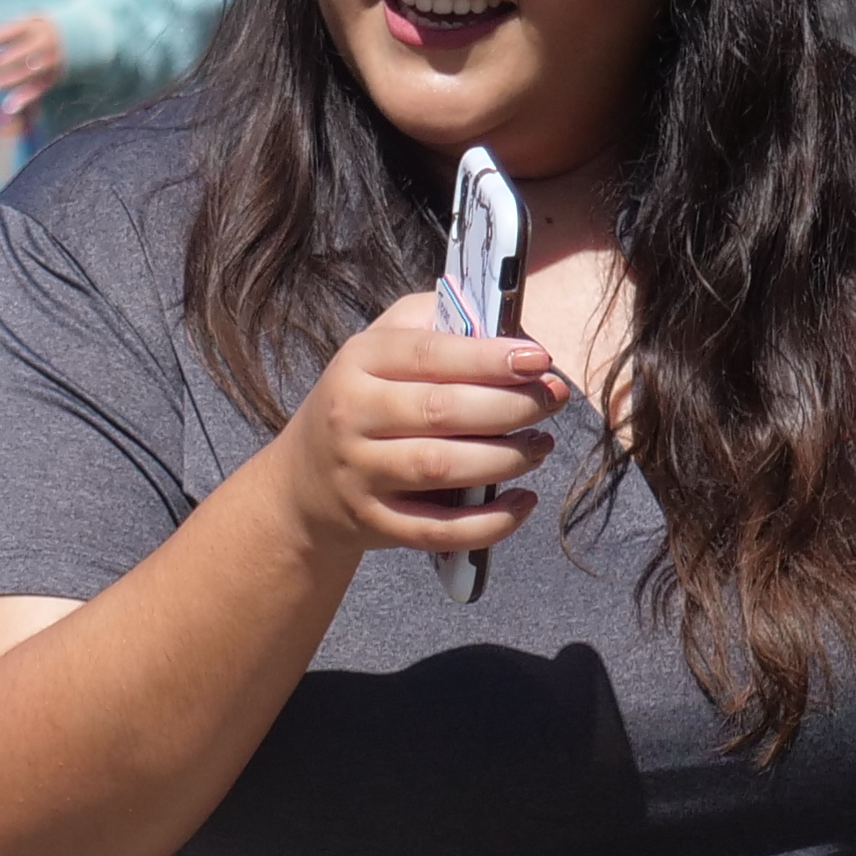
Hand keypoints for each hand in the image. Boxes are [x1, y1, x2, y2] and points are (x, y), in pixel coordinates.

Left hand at [0, 14, 67, 110]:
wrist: (87, 35)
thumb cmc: (47, 29)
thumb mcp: (34, 20)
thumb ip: (12, 29)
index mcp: (36, 26)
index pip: (12, 30)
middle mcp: (45, 43)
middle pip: (17, 54)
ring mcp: (51, 60)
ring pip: (27, 72)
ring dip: (4, 80)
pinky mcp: (57, 76)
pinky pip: (40, 88)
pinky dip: (24, 98)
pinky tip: (8, 106)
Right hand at [274, 288, 560, 569]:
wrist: (304, 480)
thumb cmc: (365, 401)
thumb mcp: (382, 348)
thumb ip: (439, 326)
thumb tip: (514, 334)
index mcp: (357, 362)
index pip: (428, 353)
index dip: (489, 357)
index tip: (540, 359)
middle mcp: (351, 415)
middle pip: (442, 411)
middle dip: (512, 406)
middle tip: (551, 401)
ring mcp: (360, 473)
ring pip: (442, 467)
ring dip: (506, 458)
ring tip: (539, 446)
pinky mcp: (375, 522)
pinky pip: (439, 529)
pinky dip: (490, 522)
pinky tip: (523, 500)